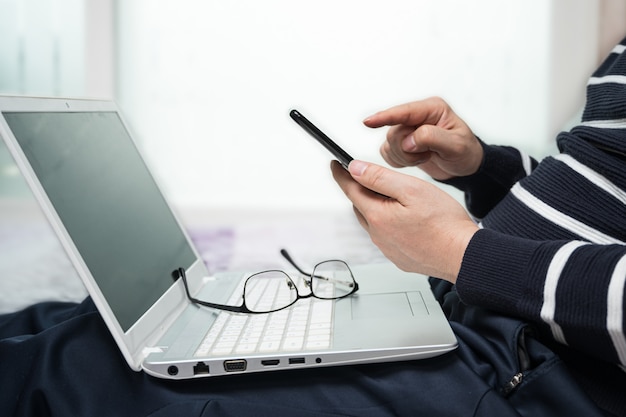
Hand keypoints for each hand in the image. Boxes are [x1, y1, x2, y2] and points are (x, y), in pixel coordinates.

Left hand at [331, 160, 477, 282]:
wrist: (464, 256)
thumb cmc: (445, 224)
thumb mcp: (411, 189)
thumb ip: (379, 178)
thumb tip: (355, 169)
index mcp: (378, 216)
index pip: (351, 190)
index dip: (342, 175)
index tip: (335, 164)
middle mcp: (378, 236)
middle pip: (361, 206)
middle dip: (361, 190)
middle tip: (369, 177)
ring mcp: (388, 249)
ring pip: (373, 222)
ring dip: (376, 208)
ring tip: (393, 197)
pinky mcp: (399, 258)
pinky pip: (386, 237)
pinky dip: (389, 224)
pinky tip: (406, 220)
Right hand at [364, 97, 482, 180]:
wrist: (465, 165)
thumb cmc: (465, 152)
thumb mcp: (456, 145)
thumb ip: (432, 138)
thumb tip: (409, 140)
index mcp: (432, 109)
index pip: (403, 112)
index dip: (384, 117)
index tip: (368, 122)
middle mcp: (417, 116)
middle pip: (394, 132)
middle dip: (407, 150)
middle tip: (426, 155)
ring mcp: (407, 129)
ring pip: (389, 144)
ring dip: (405, 157)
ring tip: (425, 157)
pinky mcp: (401, 142)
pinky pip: (387, 153)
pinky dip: (399, 161)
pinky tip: (416, 160)